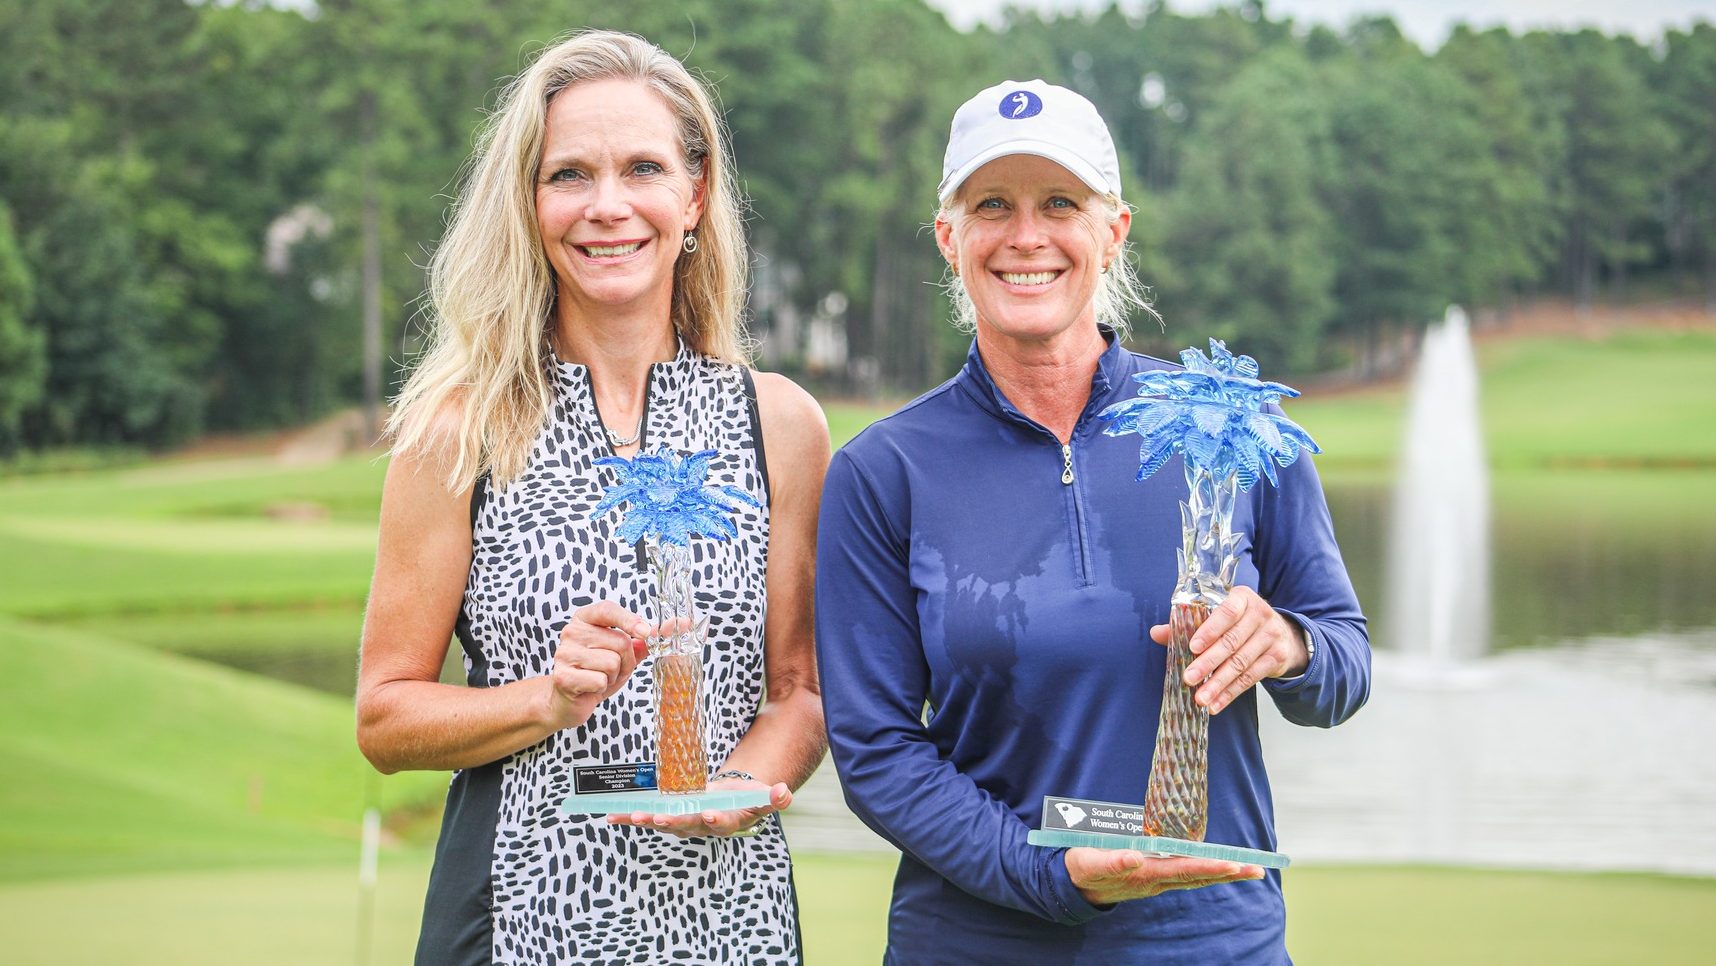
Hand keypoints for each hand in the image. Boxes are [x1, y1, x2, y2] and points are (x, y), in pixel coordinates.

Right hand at [547, 601, 649, 729]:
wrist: (570, 700)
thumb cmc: (597, 672)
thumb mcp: (622, 654)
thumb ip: (643, 641)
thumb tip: (669, 627)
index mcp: (584, 619)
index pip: (607, 609)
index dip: (629, 620)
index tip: (645, 632)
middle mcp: (571, 631)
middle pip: (620, 642)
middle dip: (626, 662)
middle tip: (612, 670)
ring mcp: (565, 653)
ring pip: (612, 663)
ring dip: (614, 676)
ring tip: (600, 678)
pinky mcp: (563, 676)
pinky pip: (601, 681)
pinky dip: (602, 688)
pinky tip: (590, 688)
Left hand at [606, 776, 791, 838]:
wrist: (727, 803)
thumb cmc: (746, 799)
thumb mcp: (763, 797)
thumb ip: (775, 798)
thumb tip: (784, 793)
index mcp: (725, 822)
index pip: (722, 823)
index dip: (717, 820)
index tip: (711, 815)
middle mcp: (701, 826)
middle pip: (687, 825)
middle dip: (674, 822)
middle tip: (661, 819)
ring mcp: (682, 822)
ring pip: (664, 822)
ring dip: (648, 821)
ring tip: (635, 817)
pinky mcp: (668, 815)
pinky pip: (648, 817)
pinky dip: (630, 816)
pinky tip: (612, 816)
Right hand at [1065, 847, 1263, 904]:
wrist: (1072, 886)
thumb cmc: (1082, 868)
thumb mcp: (1090, 862)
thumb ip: (1112, 860)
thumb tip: (1136, 858)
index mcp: (1145, 874)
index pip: (1184, 870)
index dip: (1209, 867)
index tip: (1233, 865)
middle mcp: (1156, 880)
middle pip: (1199, 877)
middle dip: (1228, 873)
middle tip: (1258, 870)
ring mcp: (1157, 881)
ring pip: (1196, 877)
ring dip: (1223, 874)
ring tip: (1248, 869)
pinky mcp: (1154, 876)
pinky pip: (1187, 875)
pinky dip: (1207, 872)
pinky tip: (1219, 869)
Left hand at [1148, 586, 1307, 714]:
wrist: (1281, 633)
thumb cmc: (1239, 622)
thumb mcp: (1218, 616)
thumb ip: (1187, 624)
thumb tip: (1156, 633)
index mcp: (1242, 598)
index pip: (1226, 612)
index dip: (1209, 630)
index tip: (1192, 647)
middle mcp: (1260, 614)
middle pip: (1231, 642)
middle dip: (1208, 663)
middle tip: (1189, 678)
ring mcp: (1271, 636)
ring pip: (1241, 663)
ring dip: (1218, 684)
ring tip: (1200, 698)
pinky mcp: (1276, 657)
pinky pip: (1251, 678)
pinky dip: (1231, 693)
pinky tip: (1216, 704)